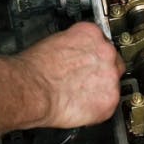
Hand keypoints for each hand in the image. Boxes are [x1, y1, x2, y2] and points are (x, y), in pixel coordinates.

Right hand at [0, 22, 125, 137]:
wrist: (30, 90)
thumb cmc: (33, 69)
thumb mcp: (52, 43)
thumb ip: (71, 46)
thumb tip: (71, 54)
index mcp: (90, 34)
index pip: (101, 40)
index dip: (93, 54)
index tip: (87, 61)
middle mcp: (105, 52)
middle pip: (113, 61)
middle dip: (100, 71)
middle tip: (84, 80)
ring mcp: (110, 77)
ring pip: (112, 84)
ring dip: (99, 90)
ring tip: (78, 96)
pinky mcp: (109, 100)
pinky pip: (108, 105)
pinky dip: (96, 109)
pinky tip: (80, 107)